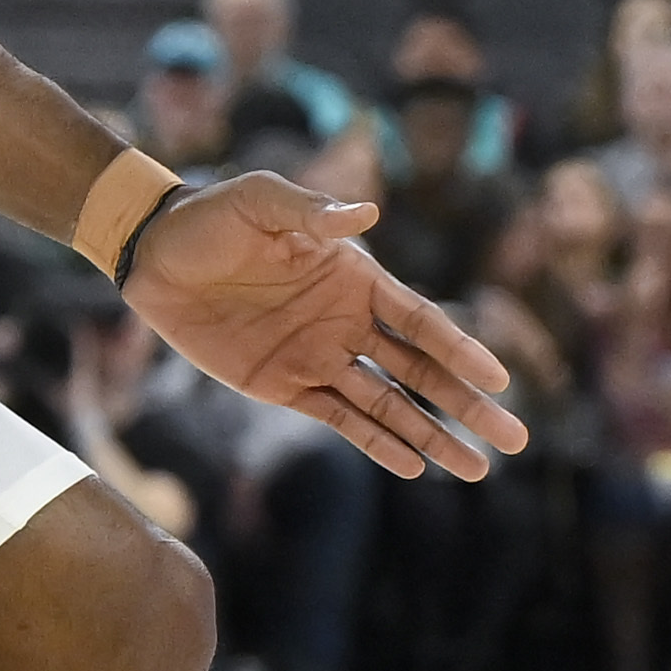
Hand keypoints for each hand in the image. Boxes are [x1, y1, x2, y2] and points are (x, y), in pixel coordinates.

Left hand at [122, 172, 530, 480]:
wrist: (156, 254)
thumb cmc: (215, 217)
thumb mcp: (263, 201)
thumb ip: (312, 212)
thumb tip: (365, 215)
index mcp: (357, 277)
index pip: (422, 322)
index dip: (462, 352)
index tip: (500, 380)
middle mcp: (349, 322)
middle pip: (421, 373)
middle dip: (467, 406)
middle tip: (514, 440)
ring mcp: (319, 357)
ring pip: (389, 406)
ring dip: (431, 437)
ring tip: (475, 470)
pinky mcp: (283, 386)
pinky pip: (340, 420)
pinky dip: (376, 443)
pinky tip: (412, 466)